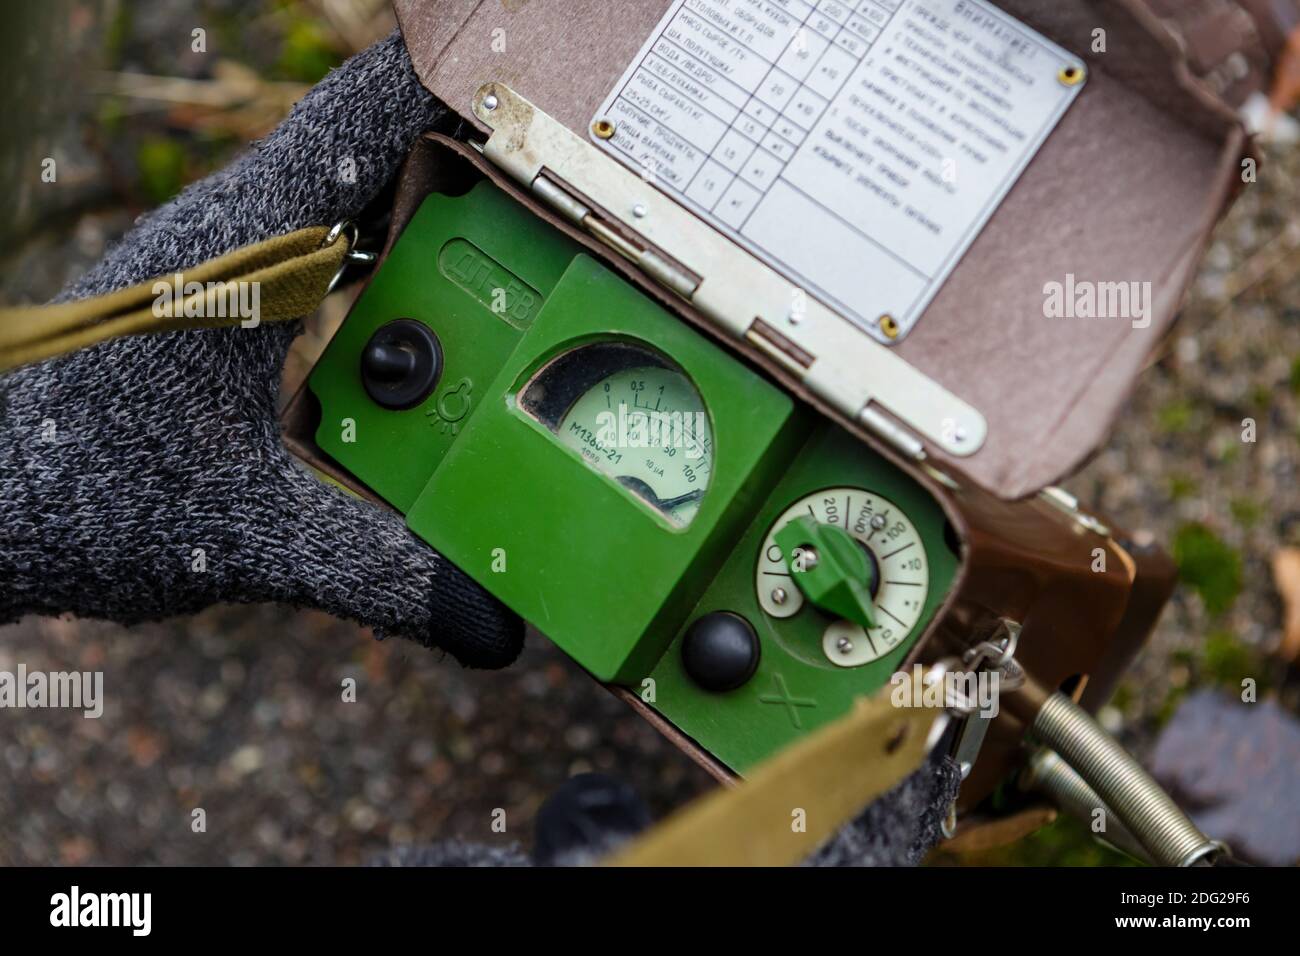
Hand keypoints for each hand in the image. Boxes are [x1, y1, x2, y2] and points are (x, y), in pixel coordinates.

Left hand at [0, 32, 522, 668]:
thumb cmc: (73, 496)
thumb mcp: (248, 535)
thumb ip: (381, 574)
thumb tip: (496, 629)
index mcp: (248, 244)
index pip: (372, 113)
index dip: (471, 94)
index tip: (563, 120)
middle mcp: (241, 228)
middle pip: (384, 145)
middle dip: (484, 159)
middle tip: (583, 207)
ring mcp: (233, 257)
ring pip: (361, 195)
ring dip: (443, 213)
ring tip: (541, 252)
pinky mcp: (228, 295)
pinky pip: (335, 248)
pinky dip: (400, 263)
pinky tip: (447, 323)